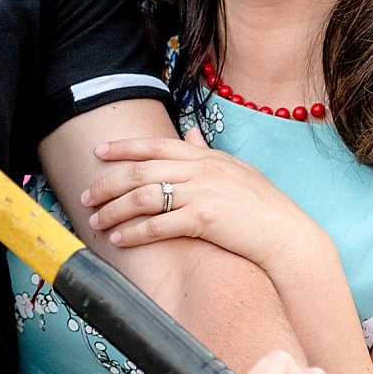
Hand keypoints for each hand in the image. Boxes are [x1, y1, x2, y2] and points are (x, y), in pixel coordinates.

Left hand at [81, 128, 317, 271]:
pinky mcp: (205, 219)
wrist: (285, 234)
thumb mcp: (235, 170)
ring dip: (114, 209)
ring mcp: (202, 192)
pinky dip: (134, 232)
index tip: (99, 151)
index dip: (123, 147)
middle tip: (86, 195)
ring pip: (144, 196)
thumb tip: (191, 134)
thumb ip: (207, 154)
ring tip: (97, 221)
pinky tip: (120, 239)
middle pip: (141, 170)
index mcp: (205, 156)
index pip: (155, 145)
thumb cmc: (262, 206)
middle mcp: (201, 169)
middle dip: (108, 183)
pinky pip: (158, 225)